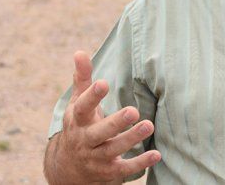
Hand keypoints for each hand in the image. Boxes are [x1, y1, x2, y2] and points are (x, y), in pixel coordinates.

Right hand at [45, 51, 160, 183]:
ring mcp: (95, 158)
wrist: (68, 168)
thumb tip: (79, 51)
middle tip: (134, 110)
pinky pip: (125, 169)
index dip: (92, 96)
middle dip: (115, 122)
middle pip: (99, 132)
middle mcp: (84, 140)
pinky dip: (140, 162)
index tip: (104, 83)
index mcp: (77, 120)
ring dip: (131, 139)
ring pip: (113, 149)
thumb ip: (82, 79)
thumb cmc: (79, 125)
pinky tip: (157, 154)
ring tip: (149, 125)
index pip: (82, 107)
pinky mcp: (108, 172)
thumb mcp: (77, 103)